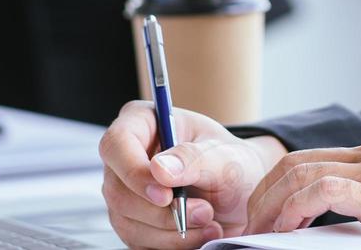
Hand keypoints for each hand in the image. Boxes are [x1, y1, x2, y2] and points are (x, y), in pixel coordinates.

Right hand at [99, 101, 286, 248]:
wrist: (243, 192)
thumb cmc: (232, 162)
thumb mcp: (225, 155)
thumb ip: (194, 158)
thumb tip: (158, 169)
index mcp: (143, 123)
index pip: (116, 144)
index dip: (134, 172)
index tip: (165, 195)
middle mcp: (125, 158)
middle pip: (118, 191)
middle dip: (162, 212)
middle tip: (205, 212)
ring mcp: (125, 192)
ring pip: (126, 221)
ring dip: (171, 231)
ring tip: (210, 222)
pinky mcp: (132, 221)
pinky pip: (137, 241)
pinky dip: (170, 243)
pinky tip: (198, 233)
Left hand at [245, 127, 360, 237]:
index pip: (321, 157)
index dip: (286, 185)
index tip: (271, 213)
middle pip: (299, 160)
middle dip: (265, 192)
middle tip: (251, 225)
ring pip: (302, 171)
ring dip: (270, 204)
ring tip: (258, 233)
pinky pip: (325, 189)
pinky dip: (296, 207)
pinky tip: (286, 228)